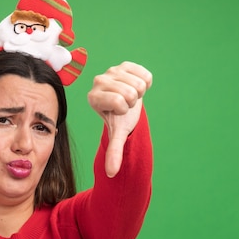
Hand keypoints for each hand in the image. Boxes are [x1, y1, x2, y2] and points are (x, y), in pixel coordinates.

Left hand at [87, 62, 152, 176]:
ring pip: (137, 84)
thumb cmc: (119, 118)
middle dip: (132, 102)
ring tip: (130, 95)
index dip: (124, 109)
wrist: (127, 102)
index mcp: (92, 98)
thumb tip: (111, 174)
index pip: (118, 102)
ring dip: (139, 92)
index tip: (118, 112)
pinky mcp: (124, 64)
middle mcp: (98, 81)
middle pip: (129, 93)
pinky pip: (144, 75)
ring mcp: (111, 70)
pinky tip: (135, 85)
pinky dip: (145, 82)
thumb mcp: (117, 133)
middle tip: (125, 104)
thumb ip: (114, 152)